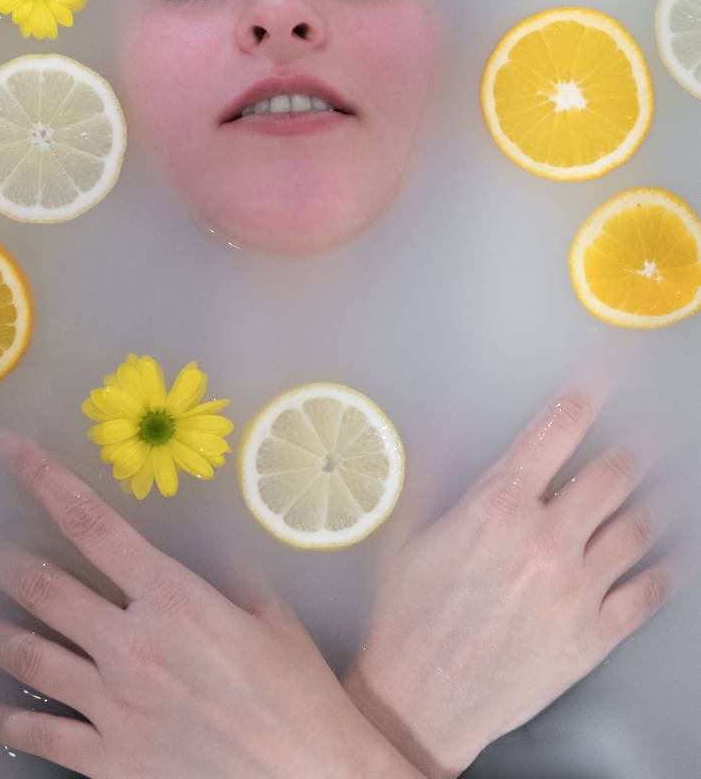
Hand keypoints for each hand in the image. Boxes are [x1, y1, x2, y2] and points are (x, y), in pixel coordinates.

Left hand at [0, 432, 424, 778]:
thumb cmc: (299, 698)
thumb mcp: (274, 619)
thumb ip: (233, 579)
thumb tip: (212, 556)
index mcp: (173, 598)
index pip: (93, 525)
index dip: (46, 481)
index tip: (12, 451)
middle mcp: (131, 644)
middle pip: (46, 588)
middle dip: (6, 561)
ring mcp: (113, 704)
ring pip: (30, 655)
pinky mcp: (107, 759)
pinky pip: (39, 732)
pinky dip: (1, 717)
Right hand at [344, 384, 675, 778]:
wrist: (421, 703)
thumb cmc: (407, 620)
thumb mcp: (406, 533)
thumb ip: (432, 469)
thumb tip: (445, 421)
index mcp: (498, 506)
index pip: (558, 428)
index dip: (589, 391)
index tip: (607, 370)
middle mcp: (546, 539)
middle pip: (614, 473)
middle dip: (633, 448)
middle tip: (641, 438)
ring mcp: (577, 589)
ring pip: (639, 527)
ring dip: (654, 501)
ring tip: (659, 490)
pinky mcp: (595, 636)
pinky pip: (648, 592)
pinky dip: (664, 570)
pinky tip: (667, 560)